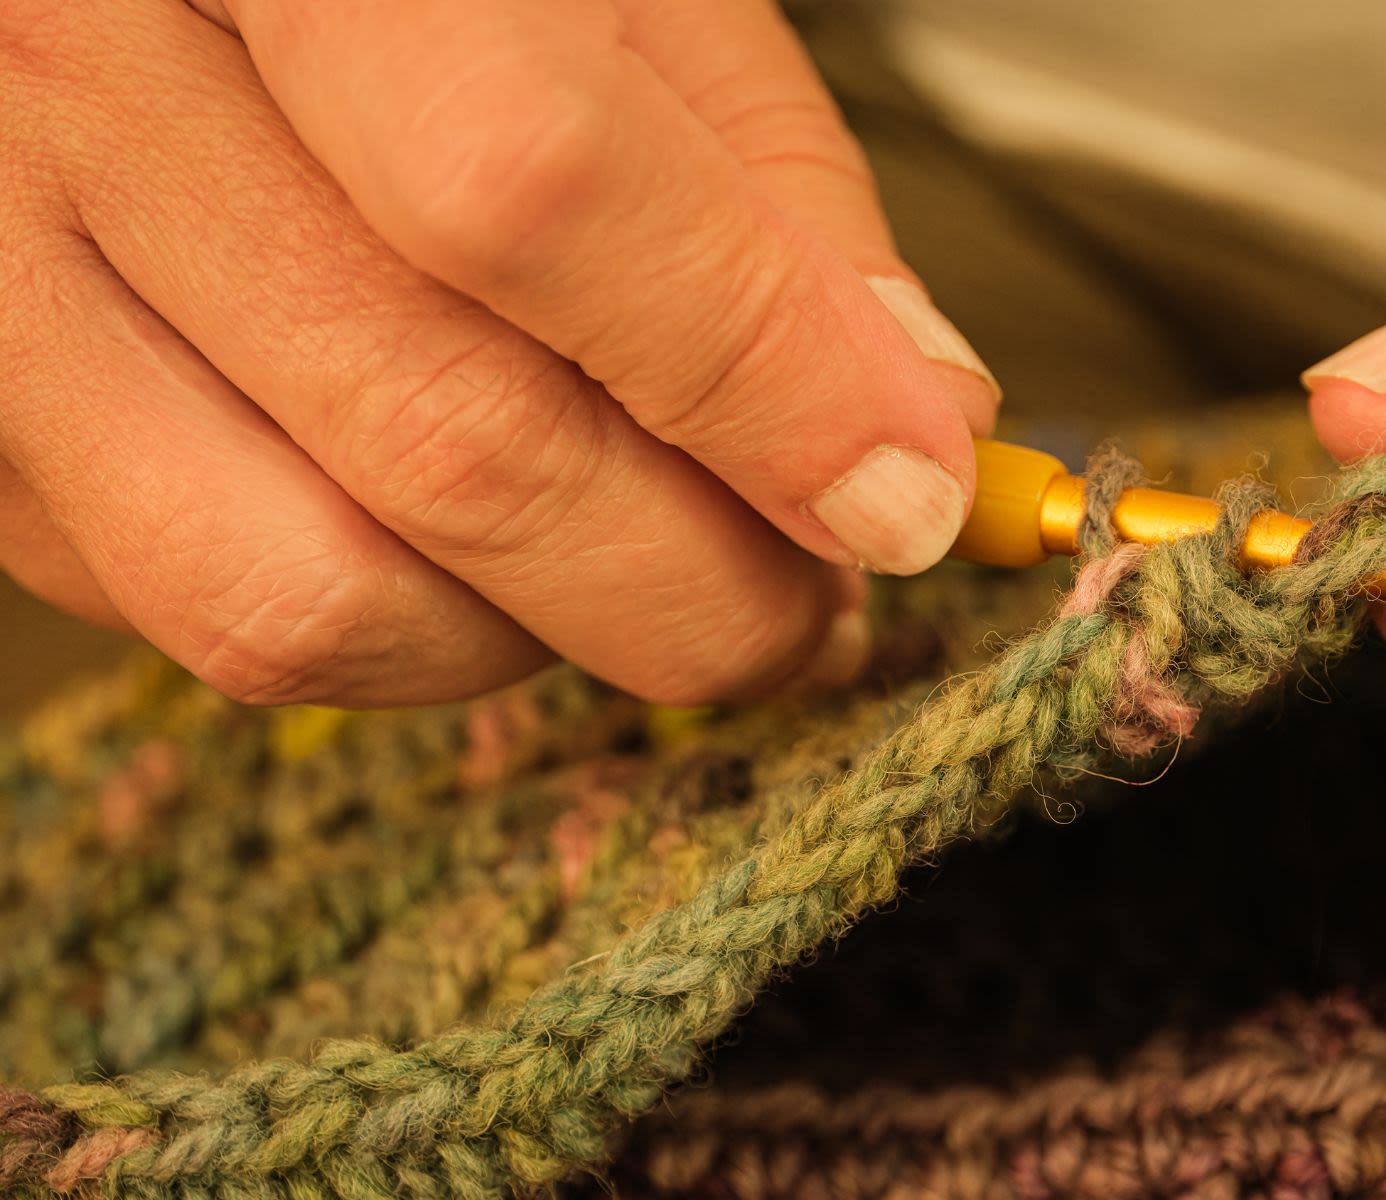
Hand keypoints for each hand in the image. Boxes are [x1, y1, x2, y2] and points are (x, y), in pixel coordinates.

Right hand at [0, 0, 996, 706]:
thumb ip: (767, 199)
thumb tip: (901, 419)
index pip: (536, 191)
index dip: (759, 383)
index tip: (904, 498)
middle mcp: (80, 76)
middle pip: (447, 444)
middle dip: (702, 586)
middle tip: (814, 596)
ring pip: (309, 595)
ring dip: (543, 636)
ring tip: (645, 568)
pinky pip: (205, 616)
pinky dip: (402, 623)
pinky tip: (471, 543)